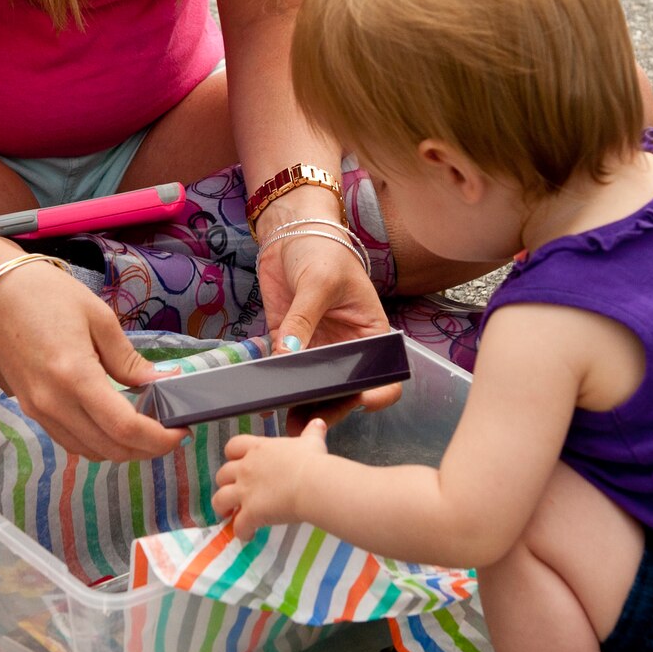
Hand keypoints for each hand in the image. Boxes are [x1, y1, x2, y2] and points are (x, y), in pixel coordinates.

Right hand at [0, 263, 186, 462]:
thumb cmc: (47, 295)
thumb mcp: (99, 318)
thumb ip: (129, 359)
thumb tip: (160, 383)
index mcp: (75, 377)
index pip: (124, 427)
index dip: (158, 438)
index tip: (181, 431)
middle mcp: (53, 403)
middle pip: (109, 448)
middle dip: (146, 448)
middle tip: (169, 432)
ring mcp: (38, 410)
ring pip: (89, 451)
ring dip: (121, 450)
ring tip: (146, 430)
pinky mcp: (31, 409)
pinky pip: (70, 440)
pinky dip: (97, 442)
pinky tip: (113, 425)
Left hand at [213, 416, 330, 540]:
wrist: (312, 483)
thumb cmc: (312, 461)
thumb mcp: (311, 442)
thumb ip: (311, 432)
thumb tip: (318, 422)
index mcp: (258, 449)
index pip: (233, 446)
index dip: (233, 456)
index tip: (239, 462)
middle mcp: (246, 468)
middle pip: (222, 474)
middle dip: (226, 483)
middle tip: (234, 491)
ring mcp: (245, 491)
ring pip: (219, 500)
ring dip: (222, 507)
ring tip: (229, 514)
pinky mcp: (250, 512)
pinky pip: (238, 525)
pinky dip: (241, 531)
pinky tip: (247, 535)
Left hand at [257, 228, 402, 427]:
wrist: (290, 232)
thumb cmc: (323, 251)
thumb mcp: (319, 282)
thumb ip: (303, 320)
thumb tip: (288, 356)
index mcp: (370, 333)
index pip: (385, 372)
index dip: (379, 391)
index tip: (364, 400)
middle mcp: (346, 347)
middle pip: (345, 388)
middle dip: (331, 406)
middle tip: (312, 419)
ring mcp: (316, 347)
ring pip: (313, 386)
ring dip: (302, 402)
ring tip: (286, 417)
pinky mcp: (287, 341)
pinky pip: (284, 370)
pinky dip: (277, 383)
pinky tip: (267, 393)